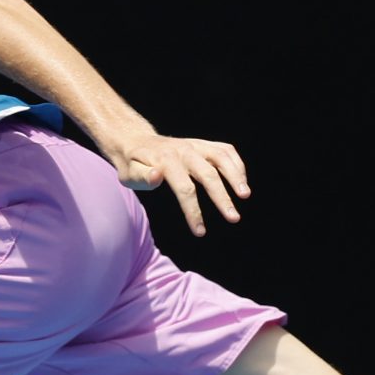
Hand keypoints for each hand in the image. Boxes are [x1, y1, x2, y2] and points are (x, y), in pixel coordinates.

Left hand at [113, 134, 249, 236]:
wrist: (136, 141)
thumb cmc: (132, 164)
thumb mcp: (129, 173)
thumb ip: (142, 176)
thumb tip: (157, 176)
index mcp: (165, 161)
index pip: (184, 188)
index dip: (193, 211)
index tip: (200, 232)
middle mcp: (184, 151)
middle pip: (208, 174)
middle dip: (222, 198)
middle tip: (234, 218)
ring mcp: (196, 145)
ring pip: (222, 158)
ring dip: (236, 176)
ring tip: (245, 196)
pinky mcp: (204, 144)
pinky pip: (226, 151)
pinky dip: (237, 165)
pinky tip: (242, 183)